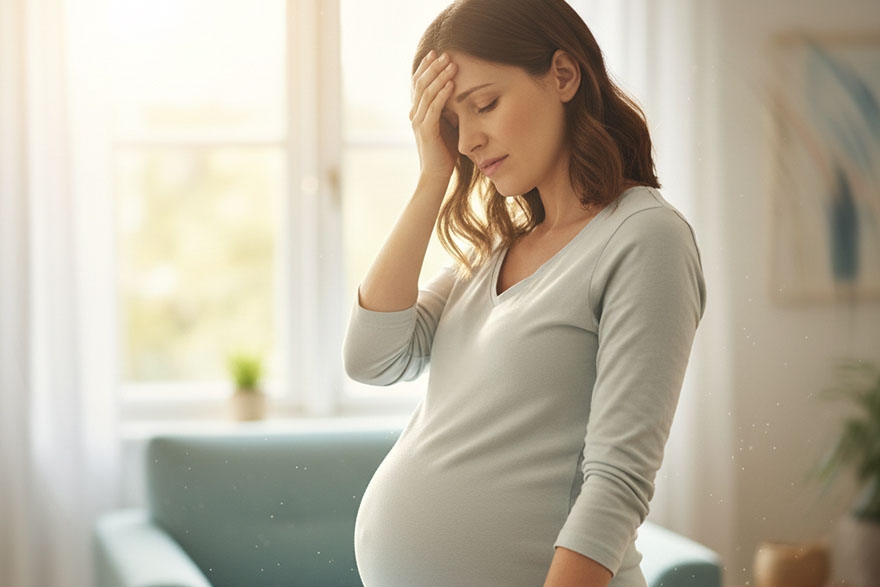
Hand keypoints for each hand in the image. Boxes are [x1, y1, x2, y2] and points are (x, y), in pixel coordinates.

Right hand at [410, 51, 458, 183]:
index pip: (418, 83)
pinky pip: (433, 108)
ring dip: (439, 77)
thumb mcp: (446, 124)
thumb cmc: (444, 152)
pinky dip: (442, 94)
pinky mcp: (426, 131)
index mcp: (417, 111)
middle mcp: (415, 113)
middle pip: (420, 83)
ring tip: (451, 64)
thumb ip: (447, 109)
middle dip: (433, 67)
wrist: (436, 175)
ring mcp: (418, 122)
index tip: (437, 53)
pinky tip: (451, 84)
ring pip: (426, 93)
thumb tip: (457, 92)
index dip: (426, 67)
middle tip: (445, 54)